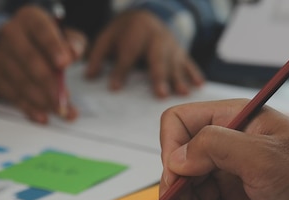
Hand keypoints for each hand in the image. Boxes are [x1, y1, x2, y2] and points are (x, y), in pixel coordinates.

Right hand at [0, 5, 85, 122]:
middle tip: (65, 100)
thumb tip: (74, 53)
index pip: (41, 31)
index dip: (53, 47)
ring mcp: (0, 56)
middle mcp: (11, 34)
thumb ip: (73, 43)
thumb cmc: (45, 43)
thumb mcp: (64, 37)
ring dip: (43, 101)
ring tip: (62, 112)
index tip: (65, 64)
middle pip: (30, 60)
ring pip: (21, 81)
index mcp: (30, 19)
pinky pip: (13, 95)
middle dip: (50, 83)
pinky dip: (29, 108)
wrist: (14, 48)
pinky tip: (42, 117)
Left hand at [85, 10, 203, 97]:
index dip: (120, 71)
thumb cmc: (125, 32)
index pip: (127, 54)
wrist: (148, 16)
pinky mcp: (180, 52)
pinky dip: (194, 73)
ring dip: (179, 78)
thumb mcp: (108, 38)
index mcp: (135, 32)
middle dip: (159, 76)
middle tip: (160, 94)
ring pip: (175, 62)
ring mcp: (171, 44)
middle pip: (157, 57)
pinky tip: (199, 85)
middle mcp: (155, 37)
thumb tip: (89, 76)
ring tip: (182, 93)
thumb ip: (98, 56)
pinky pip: (188, 62)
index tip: (114, 88)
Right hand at [159, 99, 288, 199]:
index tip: (176, 184)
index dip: (171, 153)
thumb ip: (214, 148)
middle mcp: (231, 145)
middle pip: (183, 169)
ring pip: (195, 197)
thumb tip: (176, 158)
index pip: (181, 125)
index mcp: (235, 121)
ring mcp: (236, 175)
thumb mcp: (262, 158)